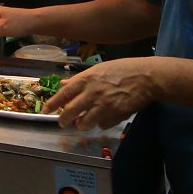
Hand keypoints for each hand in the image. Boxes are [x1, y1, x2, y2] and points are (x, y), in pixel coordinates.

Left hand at [44, 57, 158, 130]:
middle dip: (64, 119)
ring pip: (85, 122)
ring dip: (82, 124)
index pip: (64, 94)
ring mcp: (104, 106)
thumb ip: (80, 79)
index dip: (53, 103)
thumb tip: (65, 83)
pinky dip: (101, 123)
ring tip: (82, 123)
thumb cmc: (122, 69)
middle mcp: (92, 93)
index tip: (46, 111)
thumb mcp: (99, 69)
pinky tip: (103, 118)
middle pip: (71, 111)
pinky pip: (102, 125)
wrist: (146, 77)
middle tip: (62, 122)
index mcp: (87, 79)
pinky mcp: (115, 116)